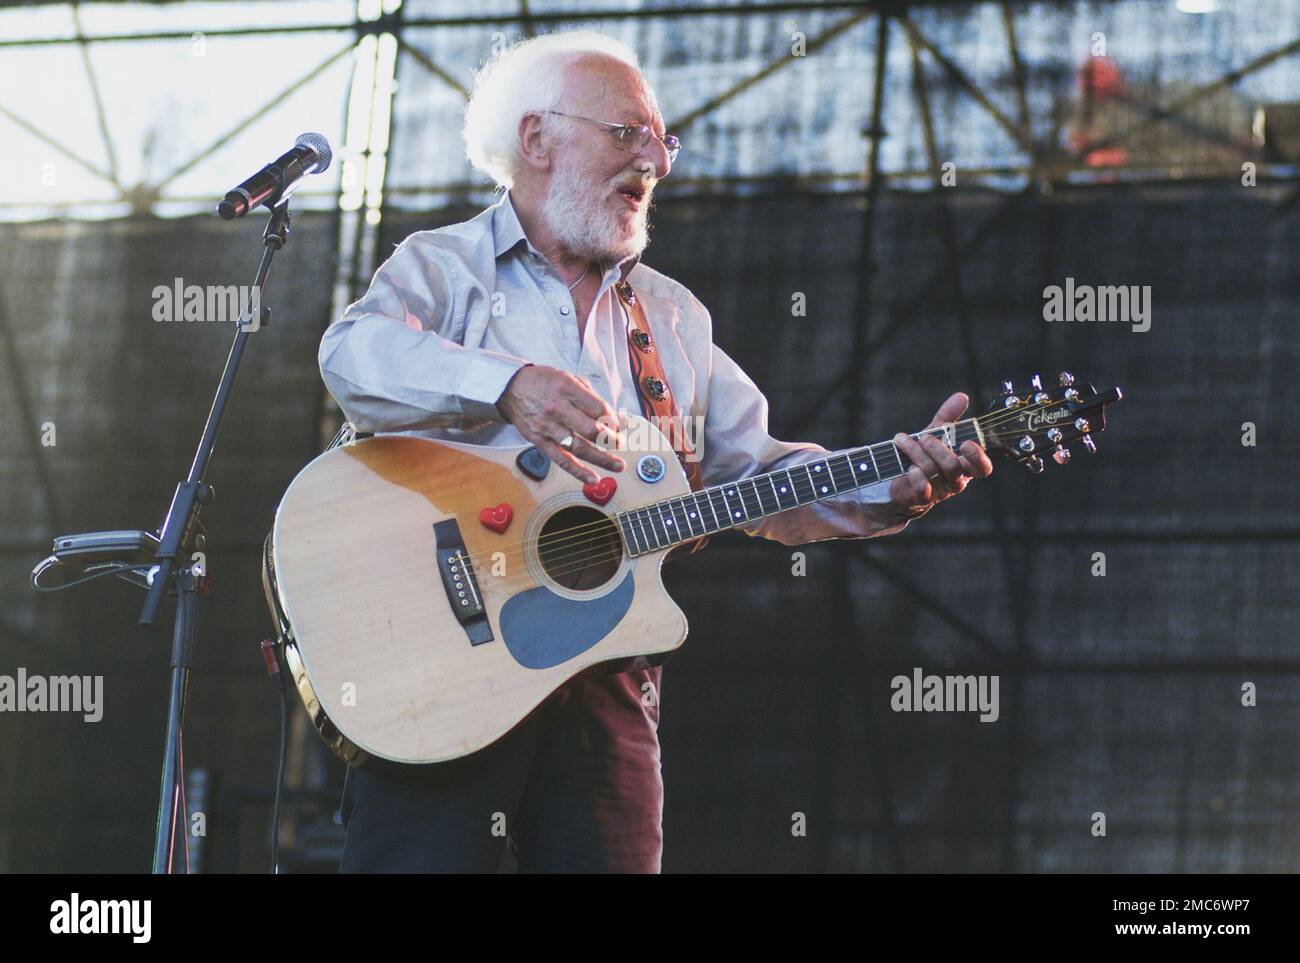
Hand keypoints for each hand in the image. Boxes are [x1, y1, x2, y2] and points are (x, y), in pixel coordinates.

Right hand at [496, 365, 625, 484]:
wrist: (510, 389)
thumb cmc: (544, 383)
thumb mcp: (570, 379)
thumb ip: (595, 399)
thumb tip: (621, 419)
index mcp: (567, 388)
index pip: (598, 408)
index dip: (613, 420)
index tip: (619, 425)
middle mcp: (557, 408)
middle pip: (590, 429)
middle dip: (611, 439)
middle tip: (620, 443)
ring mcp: (547, 427)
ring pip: (578, 447)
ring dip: (601, 458)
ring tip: (618, 465)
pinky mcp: (540, 441)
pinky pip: (561, 460)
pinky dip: (578, 471)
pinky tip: (592, 479)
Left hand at [887, 392, 992, 520]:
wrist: (903, 480)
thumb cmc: (926, 454)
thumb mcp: (936, 433)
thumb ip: (949, 416)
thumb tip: (962, 396)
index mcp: (965, 466)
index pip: (983, 468)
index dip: (977, 457)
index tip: (966, 443)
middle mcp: (956, 480)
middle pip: (953, 467)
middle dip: (937, 448)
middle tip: (923, 437)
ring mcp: (940, 491)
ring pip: (933, 471)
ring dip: (916, 452)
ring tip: (902, 440)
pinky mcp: (922, 497)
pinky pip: (923, 488)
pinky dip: (915, 475)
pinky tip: (908, 466)